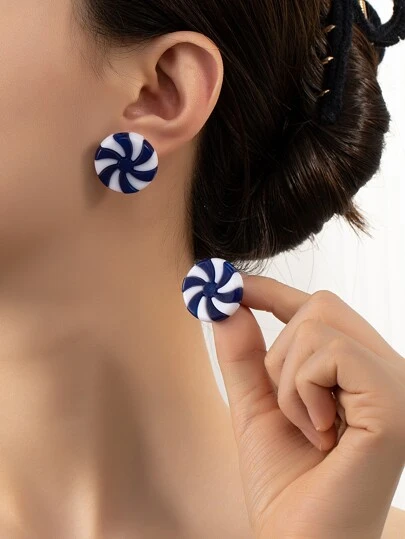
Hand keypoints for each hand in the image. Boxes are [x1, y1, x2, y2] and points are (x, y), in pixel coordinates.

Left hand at [212, 275, 404, 538]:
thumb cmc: (284, 480)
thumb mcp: (256, 404)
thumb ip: (244, 354)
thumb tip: (227, 305)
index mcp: (360, 370)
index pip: (320, 308)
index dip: (273, 289)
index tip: (233, 283)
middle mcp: (386, 369)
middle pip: (320, 305)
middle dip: (280, 354)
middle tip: (290, 408)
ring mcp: (396, 382)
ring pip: (318, 324)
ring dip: (288, 380)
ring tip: (308, 429)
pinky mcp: (393, 400)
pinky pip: (328, 353)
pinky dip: (303, 391)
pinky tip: (321, 434)